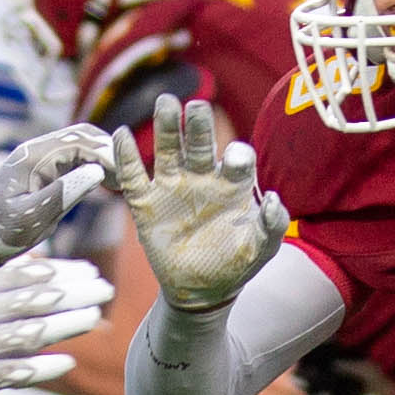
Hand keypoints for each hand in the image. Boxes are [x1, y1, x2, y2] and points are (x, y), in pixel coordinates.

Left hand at [0, 125, 113, 271]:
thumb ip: (62, 194)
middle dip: (108, 152)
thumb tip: (96, 172)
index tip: (124, 177)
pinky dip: (92, 165)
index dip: (106, 156)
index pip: (78, 142)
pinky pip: (72, 157)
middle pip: (82, 135)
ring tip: (120, 182)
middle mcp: (36, 150)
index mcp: (32, 158)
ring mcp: (39, 157)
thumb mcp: (31, 218)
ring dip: (102, 157)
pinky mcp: (42, 167)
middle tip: (127, 178)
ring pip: (79, 144)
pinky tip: (105, 182)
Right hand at [0, 255, 109, 394]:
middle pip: (35, 303)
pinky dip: (41, 368)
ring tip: (94, 318)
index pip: (25, 276)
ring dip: (65, 326)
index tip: (89, 269)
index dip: (60, 273)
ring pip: (30, 335)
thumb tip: (41, 265)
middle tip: (104, 289)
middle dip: (73, 295)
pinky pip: (13, 373)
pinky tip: (67, 362)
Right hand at [105, 95, 287, 312]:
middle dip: (199, 123)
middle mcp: (203, 178)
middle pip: (200, 142)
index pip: (237, 158)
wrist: (201, 290)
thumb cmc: (236, 264)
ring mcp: (173, 188)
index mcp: (233, 184)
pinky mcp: (146, 204)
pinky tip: (121, 135)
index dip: (238, 155)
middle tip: (196, 106)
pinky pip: (133, 176)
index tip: (235, 160)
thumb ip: (272, 225)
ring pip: (167, 149)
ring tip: (165, 103)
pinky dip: (125, 156)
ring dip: (166, 126)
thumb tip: (273, 199)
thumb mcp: (261, 249)